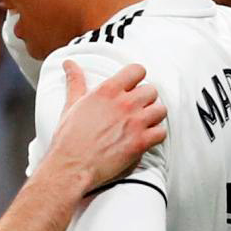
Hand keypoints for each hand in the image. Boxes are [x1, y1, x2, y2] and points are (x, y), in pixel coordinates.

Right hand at [45, 60, 166, 192]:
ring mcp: (134, 123)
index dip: (137, 78)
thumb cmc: (69, 138)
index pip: (137, 70)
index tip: (132, 87)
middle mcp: (124, 103)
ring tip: (143, 124)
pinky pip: (161, 132)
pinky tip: (146, 138)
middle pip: (152, 90)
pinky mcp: (140, 142)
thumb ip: (75, 82)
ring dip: (154, 116)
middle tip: (136, 109)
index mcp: (107, 91)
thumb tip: (69, 64)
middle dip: (145, 99)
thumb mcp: (71, 104)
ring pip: (160, 110)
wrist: (71, 166)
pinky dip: (156, 136)